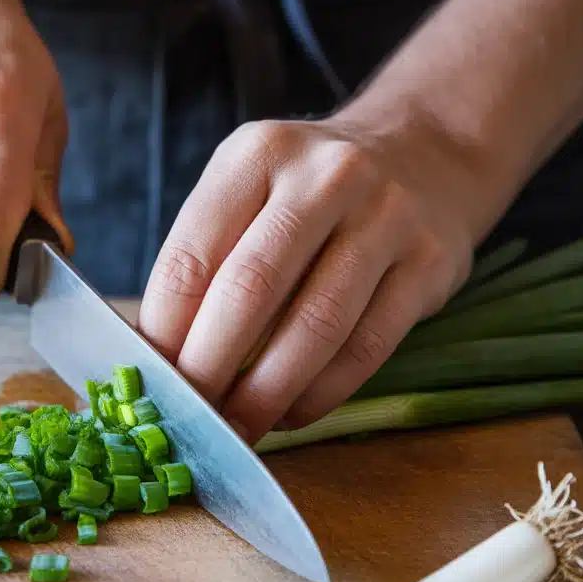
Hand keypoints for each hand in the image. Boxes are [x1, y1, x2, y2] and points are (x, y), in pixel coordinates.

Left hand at [138, 111, 486, 442]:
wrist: (426, 153)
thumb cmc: (310, 193)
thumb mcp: (249, 189)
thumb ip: (206, 258)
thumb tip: (160, 357)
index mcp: (257, 155)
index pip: (191, 257)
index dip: (164, 333)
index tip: (152, 382)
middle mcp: (325, 177)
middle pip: (250, 290)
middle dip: (210, 369)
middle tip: (191, 419)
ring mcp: (386, 216)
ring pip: (316, 326)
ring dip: (267, 393)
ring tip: (239, 428)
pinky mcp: (430, 263)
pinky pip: (367, 346)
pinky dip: (321, 393)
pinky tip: (292, 413)